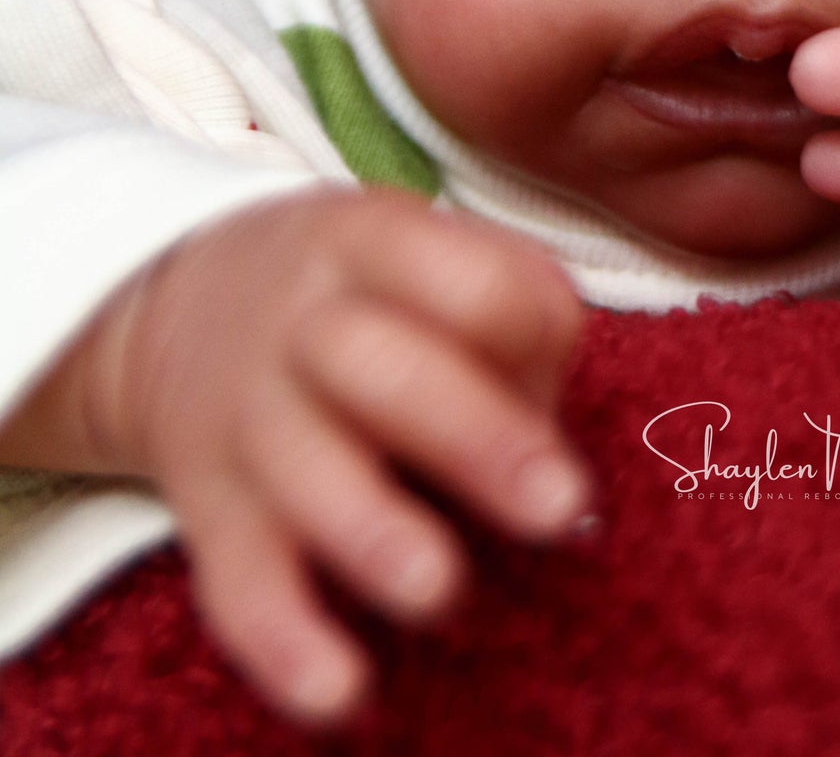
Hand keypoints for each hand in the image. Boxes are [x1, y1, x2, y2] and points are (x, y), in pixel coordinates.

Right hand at [6, 189, 589, 725]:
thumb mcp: (430, 256)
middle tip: (558, 506)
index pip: (464, 278)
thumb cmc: (369, 293)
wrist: (186, 300)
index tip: (556, 369)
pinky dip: (286, 642)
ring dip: (374, 534)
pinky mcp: (211, 512)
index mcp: (374, 242)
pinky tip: (341, 692)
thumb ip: (514, 314)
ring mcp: (250, 418)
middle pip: (378, 368)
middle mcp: (302, 325)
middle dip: (472, 436)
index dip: (524, 326)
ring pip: (305, 474)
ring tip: (441, 590)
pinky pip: (238, 584)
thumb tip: (554, 425)